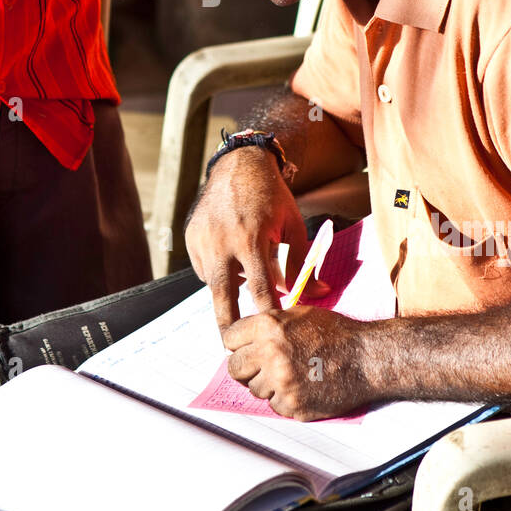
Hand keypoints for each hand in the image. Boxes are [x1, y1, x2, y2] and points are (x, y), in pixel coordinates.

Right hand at [185, 147, 309, 336]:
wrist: (239, 165)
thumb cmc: (272, 197)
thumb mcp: (294, 226)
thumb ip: (302, 264)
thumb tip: (319, 295)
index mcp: (250, 239)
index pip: (260, 289)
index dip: (268, 314)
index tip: (273, 334)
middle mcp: (221, 241)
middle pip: (223, 296)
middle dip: (228, 324)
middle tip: (232, 345)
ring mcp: (202, 239)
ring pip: (212, 281)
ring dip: (228, 287)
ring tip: (243, 275)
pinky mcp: (190, 236)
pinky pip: (203, 266)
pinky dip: (217, 270)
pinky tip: (231, 257)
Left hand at [223, 306, 370, 419]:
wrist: (366, 358)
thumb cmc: (335, 333)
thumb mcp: (298, 315)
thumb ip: (268, 325)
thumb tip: (244, 338)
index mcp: (269, 327)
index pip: (229, 339)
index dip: (238, 343)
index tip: (246, 348)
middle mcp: (270, 354)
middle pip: (234, 368)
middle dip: (245, 367)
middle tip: (261, 366)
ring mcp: (280, 382)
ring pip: (254, 390)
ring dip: (267, 385)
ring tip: (290, 375)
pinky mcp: (292, 405)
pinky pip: (274, 406)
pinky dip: (284, 400)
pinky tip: (301, 387)